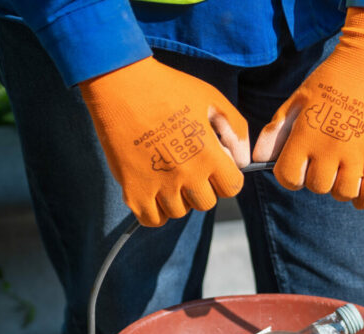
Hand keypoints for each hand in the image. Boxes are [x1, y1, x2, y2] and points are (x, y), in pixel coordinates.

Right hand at [79, 57, 249, 226]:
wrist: (120, 84)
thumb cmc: (169, 88)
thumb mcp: (212, 99)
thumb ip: (236, 130)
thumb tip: (243, 161)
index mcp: (209, 154)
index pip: (232, 187)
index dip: (226, 177)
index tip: (214, 166)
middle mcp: (187, 175)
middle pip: (206, 203)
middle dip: (202, 188)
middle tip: (187, 167)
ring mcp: (159, 185)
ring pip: (179, 212)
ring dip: (178, 198)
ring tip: (167, 174)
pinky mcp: (134, 190)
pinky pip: (152, 219)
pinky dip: (155, 211)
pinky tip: (154, 191)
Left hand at [253, 8, 363, 208]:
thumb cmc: (334, 76)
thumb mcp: (299, 98)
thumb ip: (278, 129)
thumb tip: (258, 158)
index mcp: (306, 134)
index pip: (288, 176)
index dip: (290, 175)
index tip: (299, 166)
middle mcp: (330, 148)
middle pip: (317, 186)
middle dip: (318, 178)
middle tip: (325, 162)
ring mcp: (357, 153)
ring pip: (343, 193)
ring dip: (341, 186)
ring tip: (345, 170)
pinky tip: (361, 187)